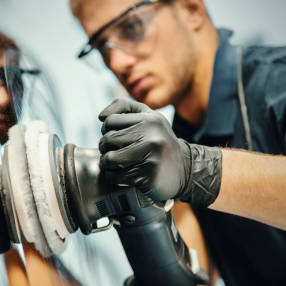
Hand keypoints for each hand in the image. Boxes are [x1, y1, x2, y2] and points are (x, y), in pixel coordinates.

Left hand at [98, 98, 222, 206]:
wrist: (183, 170)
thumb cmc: (159, 142)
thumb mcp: (149, 118)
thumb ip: (126, 108)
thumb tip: (101, 116)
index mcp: (150, 119)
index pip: (110, 120)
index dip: (106, 129)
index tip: (114, 136)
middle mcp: (152, 135)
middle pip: (107, 139)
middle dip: (105, 147)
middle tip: (113, 151)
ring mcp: (150, 156)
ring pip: (109, 158)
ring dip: (107, 163)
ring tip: (115, 163)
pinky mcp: (147, 175)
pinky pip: (115, 176)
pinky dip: (114, 177)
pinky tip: (123, 175)